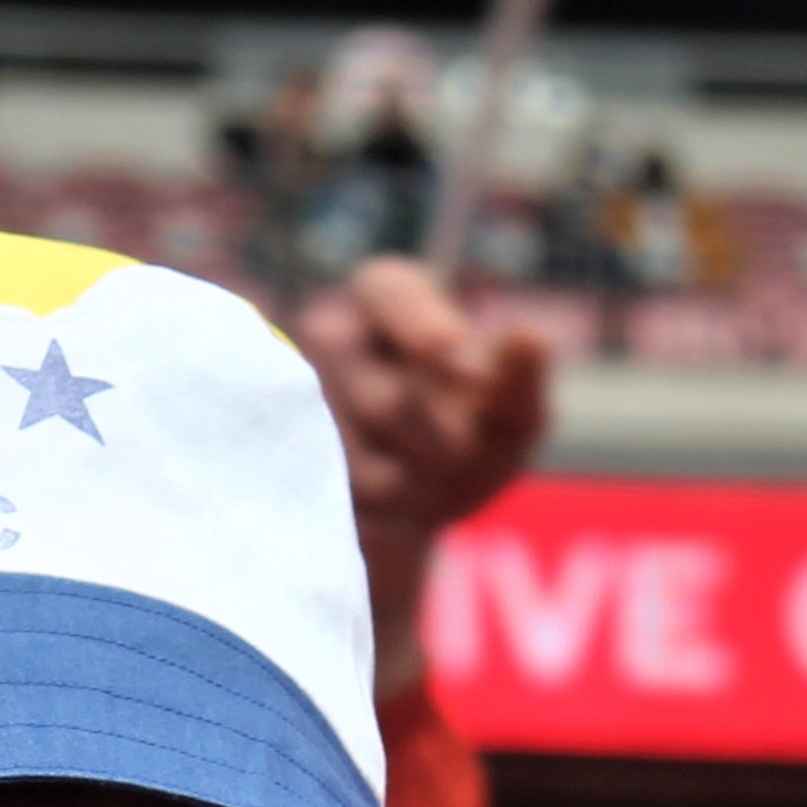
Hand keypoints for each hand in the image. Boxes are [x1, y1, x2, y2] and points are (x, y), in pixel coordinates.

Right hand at [292, 256, 553, 699]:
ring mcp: (295, 399)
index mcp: (388, 296)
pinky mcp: (279, 459)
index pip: (390, 291)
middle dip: (441, 444)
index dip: (425, 329)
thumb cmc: (472, 440)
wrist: (416, 506)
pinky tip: (393, 505)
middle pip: (390, 400)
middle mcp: (331, 334)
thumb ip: (522, 381)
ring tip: (430, 482)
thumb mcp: (513, 416)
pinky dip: (382, 515)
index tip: (462, 361)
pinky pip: (339, 500)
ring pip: (361, 462)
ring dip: (413, 489)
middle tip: (464, 455)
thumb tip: (528, 335)